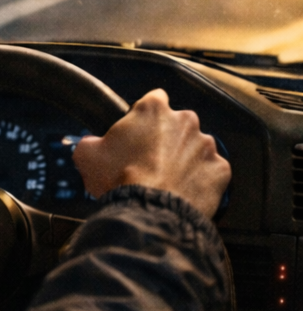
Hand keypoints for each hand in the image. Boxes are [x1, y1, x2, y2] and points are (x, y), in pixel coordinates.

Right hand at [73, 88, 230, 217]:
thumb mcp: (88, 154)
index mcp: (153, 108)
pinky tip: (187, 190)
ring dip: (187, 158)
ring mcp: (206, 145)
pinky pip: (213, 171)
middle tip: (153, 159)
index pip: (154, 99)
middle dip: (169, 137)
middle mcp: (185, 120)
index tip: (139, 132)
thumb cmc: (119, 178)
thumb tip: (91, 145)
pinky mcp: (221, 170)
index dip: (145, 116)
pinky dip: (204, 179)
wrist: (151, 211)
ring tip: (172, 179)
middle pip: (178, 122)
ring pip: (197, 146)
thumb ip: (91, 141)